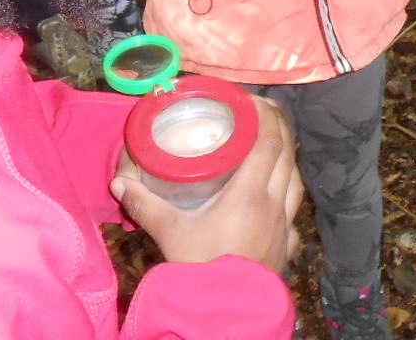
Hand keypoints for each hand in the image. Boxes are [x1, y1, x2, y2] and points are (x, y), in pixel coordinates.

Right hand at [113, 97, 303, 272]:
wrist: (223, 315)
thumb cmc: (199, 270)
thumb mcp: (168, 233)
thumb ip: (145, 204)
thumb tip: (119, 183)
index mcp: (250, 194)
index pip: (268, 142)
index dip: (264, 116)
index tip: (251, 101)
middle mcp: (274, 204)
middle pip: (287, 154)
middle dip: (278, 128)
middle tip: (261, 113)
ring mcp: (284, 225)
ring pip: (296, 180)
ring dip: (286, 158)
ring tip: (271, 146)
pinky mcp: (287, 245)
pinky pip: (295, 210)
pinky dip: (289, 194)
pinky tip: (278, 195)